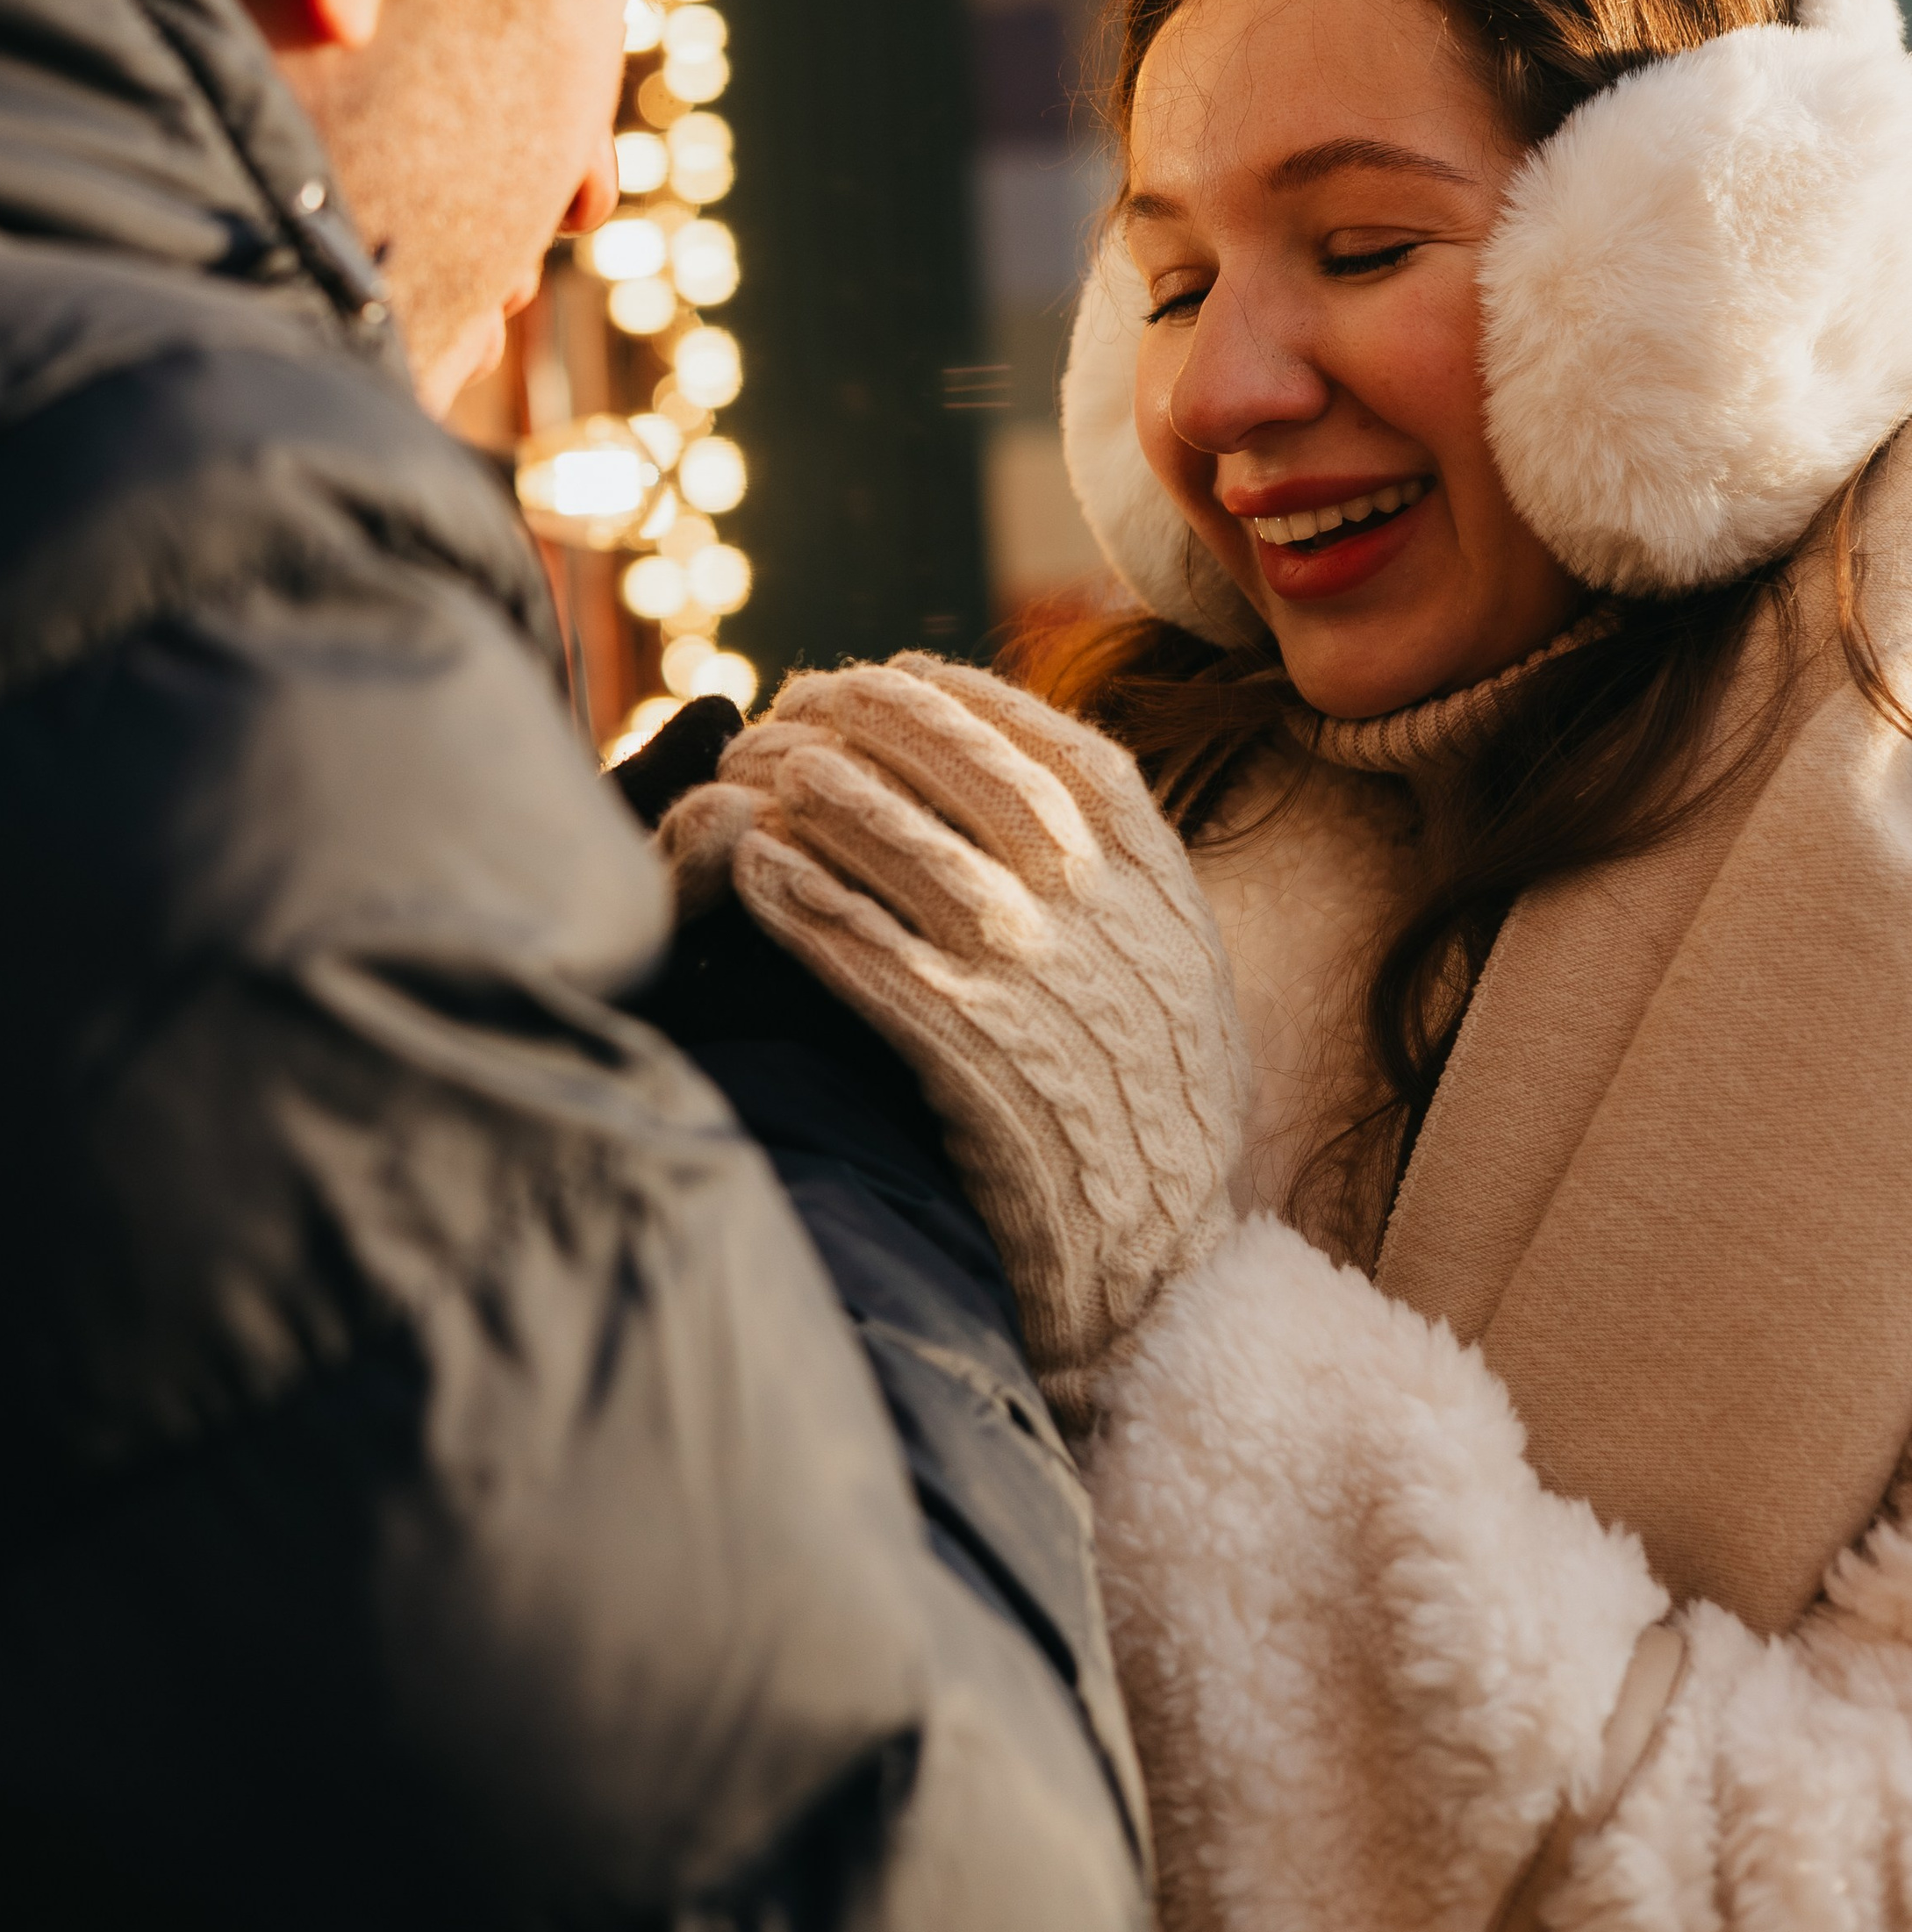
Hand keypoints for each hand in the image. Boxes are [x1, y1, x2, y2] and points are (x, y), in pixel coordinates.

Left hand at [720, 656, 1247, 1421]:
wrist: (1160, 1259)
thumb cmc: (1156, 1101)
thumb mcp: (1176, 962)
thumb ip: (1117, 871)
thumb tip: (1027, 776)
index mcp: (1154, 878)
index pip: (1051, 744)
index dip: (957, 697)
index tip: (886, 672)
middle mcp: (1099, 912)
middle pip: (970, 771)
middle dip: (871, 719)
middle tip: (793, 702)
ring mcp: (1034, 981)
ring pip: (914, 848)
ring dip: (826, 795)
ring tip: (758, 768)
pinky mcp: (969, 1056)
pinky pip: (871, 954)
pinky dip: (808, 902)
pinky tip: (756, 867)